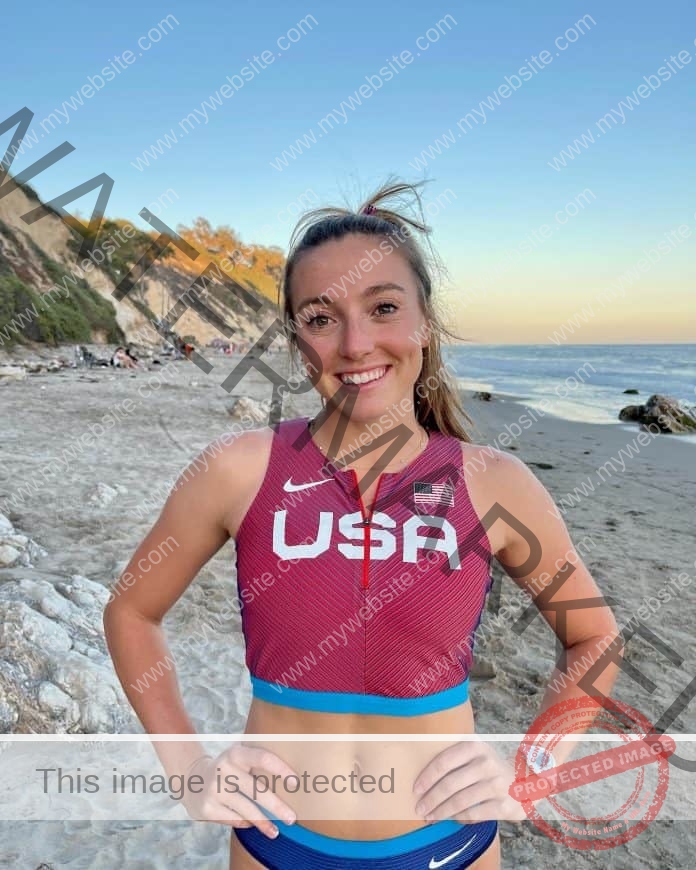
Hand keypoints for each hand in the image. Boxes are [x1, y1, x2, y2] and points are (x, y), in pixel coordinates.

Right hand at [181, 744, 298, 837]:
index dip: (281, 769)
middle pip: (256, 790)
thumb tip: (293, 778)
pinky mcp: (207, 808)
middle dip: (277, 806)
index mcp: (236, 753)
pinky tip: (253, 825)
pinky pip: (234, 820)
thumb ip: (258, 760)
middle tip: (291, 818)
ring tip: (276, 832)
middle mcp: (224, 769)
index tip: (295, 782)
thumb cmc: (228, 768)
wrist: (192, 779)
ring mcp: (214, 790)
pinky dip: (246, 823)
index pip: (263, 758)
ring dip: (264, 823)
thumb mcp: (239, 756)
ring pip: (246, 809)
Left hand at [413, 741, 526, 822]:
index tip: (416, 789)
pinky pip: (474, 814)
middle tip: (420, 808)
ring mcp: (496, 784)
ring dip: (441, 812)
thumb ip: (457, 758)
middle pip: (450, 784)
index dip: (427, 777)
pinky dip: (460, 818)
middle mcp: (486, 763)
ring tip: (431, 817)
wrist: (529, 780)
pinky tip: (452, 820)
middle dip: (431, 799)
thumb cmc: (492, 767)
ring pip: (460, 801)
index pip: (444, 761)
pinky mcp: (504, 805)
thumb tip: (425, 776)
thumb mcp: (478, 753)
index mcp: (475, 746)